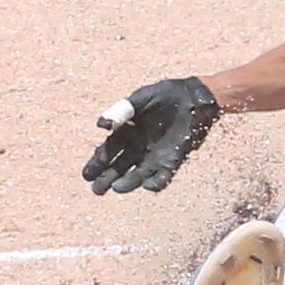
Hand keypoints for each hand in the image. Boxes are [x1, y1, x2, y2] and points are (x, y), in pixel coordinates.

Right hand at [83, 77, 221, 194]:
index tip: (87, 174)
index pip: (107, 151)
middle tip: (97, 190)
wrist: (197, 97)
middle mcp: (137, 147)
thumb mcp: (143, 98)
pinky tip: (148, 185)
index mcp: (126, 132)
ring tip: (118, 188)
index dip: (97, 163)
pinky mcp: (173, 160)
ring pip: (137, 175)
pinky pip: (163, 176)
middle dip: (106, 179)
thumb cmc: (167, 94)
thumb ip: (123, 110)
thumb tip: (100, 125)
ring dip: (128, 183)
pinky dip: (156, 183)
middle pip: (118, 167)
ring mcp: (155, 155)